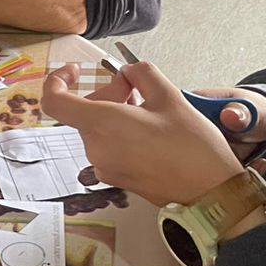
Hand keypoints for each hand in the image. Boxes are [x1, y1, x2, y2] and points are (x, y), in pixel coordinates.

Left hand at [42, 61, 243, 207]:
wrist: (211, 194)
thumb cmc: (192, 148)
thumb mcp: (170, 96)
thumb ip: (142, 74)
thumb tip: (128, 72)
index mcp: (102, 125)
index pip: (54, 101)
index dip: (57, 80)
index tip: (76, 71)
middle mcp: (96, 149)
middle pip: (83, 112)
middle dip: (108, 94)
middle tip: (138, 89)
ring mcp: (104, 167)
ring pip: (98, 128)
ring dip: (117, 113)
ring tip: (150, 111)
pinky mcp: (116, 178)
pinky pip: (108, 146)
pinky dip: (121, 132)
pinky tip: (150, 130)